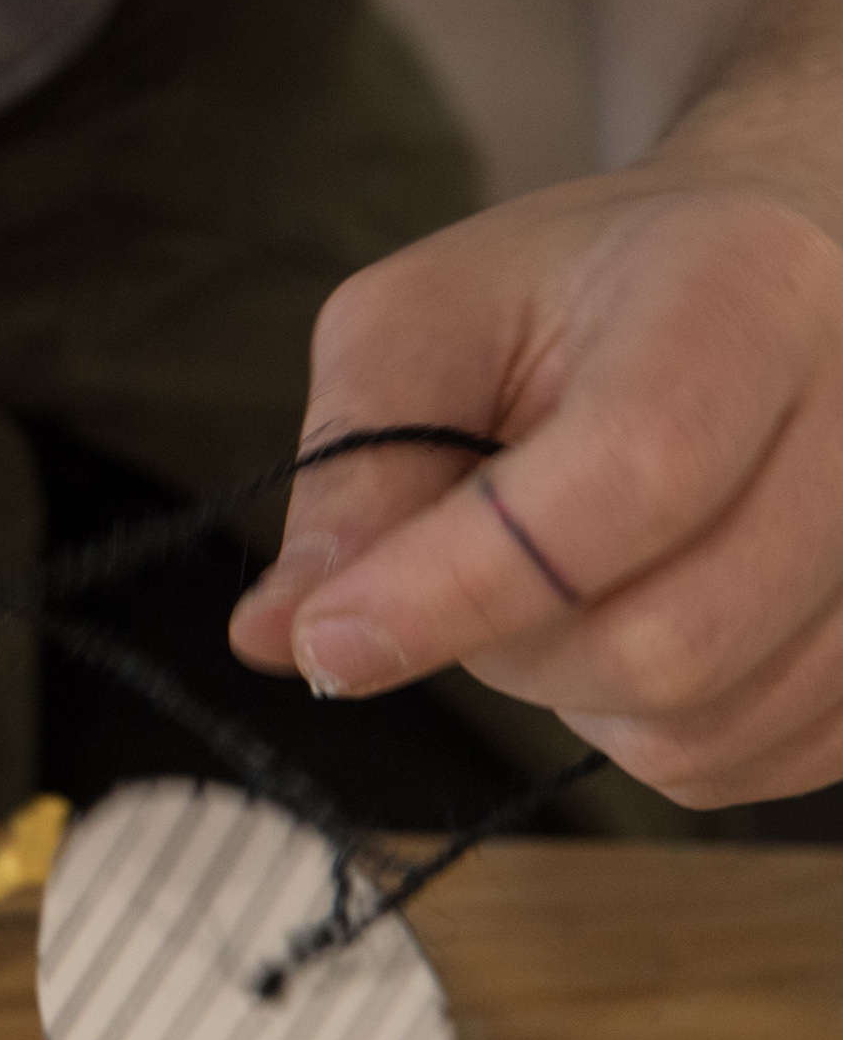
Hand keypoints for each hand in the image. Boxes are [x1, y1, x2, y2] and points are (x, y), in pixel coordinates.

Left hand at [228, 166, 842, 808]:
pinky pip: (751, 761)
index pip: (626, 479)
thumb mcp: (422, 324)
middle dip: (505, 647)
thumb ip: (353, 471)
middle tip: (452, 574)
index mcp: (742, 292)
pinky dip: (644, 727)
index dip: (459, 586)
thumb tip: (278, 633)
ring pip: (709, 724)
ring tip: (548, 582)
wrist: (760, 278)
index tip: (328, 641)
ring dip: (570, 692)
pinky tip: (624, 619)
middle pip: (671, 637)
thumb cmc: (572, 294)